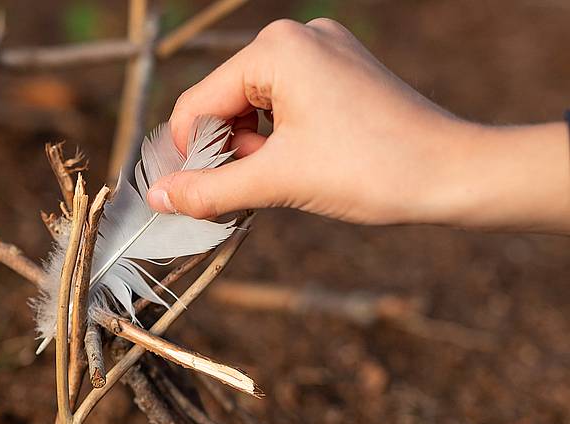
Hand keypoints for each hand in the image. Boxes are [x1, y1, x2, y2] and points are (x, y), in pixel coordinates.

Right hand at [147, 18, 569, 234]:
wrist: (455, 174)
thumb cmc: (371, 170)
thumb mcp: (277, 182)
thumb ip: (209, 190)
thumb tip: (158, 197)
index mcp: (276, 50)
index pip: (200, 103)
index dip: (188, 155)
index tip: (185, 197)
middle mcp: (297, 38)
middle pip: (225, 100)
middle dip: (223, 150)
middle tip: (238, 195)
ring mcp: (324, 51)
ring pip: (254, 104)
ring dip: (248, 147)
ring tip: (270, 183)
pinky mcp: (341, 70)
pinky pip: (285, 101)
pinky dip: (276, 136)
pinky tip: (290, 166)